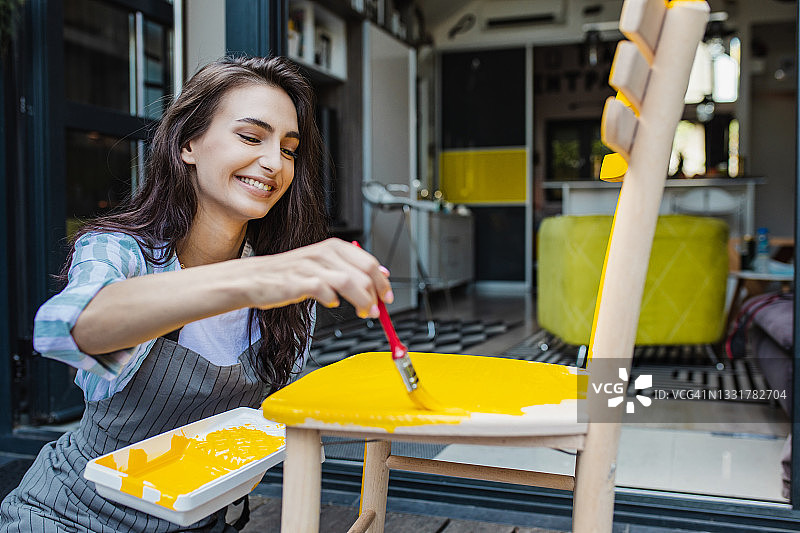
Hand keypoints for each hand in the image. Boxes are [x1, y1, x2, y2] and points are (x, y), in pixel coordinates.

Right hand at [243, 238, 392, 317]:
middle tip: (377, 311)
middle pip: (364, 272)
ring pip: (350, 282)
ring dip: (363, 301)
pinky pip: (325, 291)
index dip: (383, 282)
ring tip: (364, 313)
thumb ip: (348, 268)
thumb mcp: (321, 265)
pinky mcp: (299, 281)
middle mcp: (324, 253)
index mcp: (332, 247)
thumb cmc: (288, 274)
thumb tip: (380, 274)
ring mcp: (312, 267)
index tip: (388, 297)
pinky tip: (331, 303)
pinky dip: (333, 300)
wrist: (254, 278)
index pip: (369, 262)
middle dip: (376, 294)